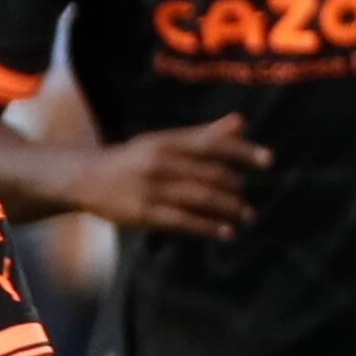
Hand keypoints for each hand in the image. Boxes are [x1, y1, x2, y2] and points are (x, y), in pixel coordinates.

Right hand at [64, 115, 271, 238]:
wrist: (86, 177)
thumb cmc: (134, 158)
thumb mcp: (165, 142)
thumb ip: (204, 134)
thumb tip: (241, 123)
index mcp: (168, 141)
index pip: (212, 143)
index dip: (243, 151)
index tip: (269, 160)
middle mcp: (161, 161)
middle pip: (210, 174)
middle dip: (235, 188)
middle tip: (248, 201)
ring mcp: (152, 188)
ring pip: (200, 198)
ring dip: (228, 209)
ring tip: (247, 217)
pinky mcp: (144, 213)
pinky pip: (183, 221)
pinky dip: (208, 227)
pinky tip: (226, 233)